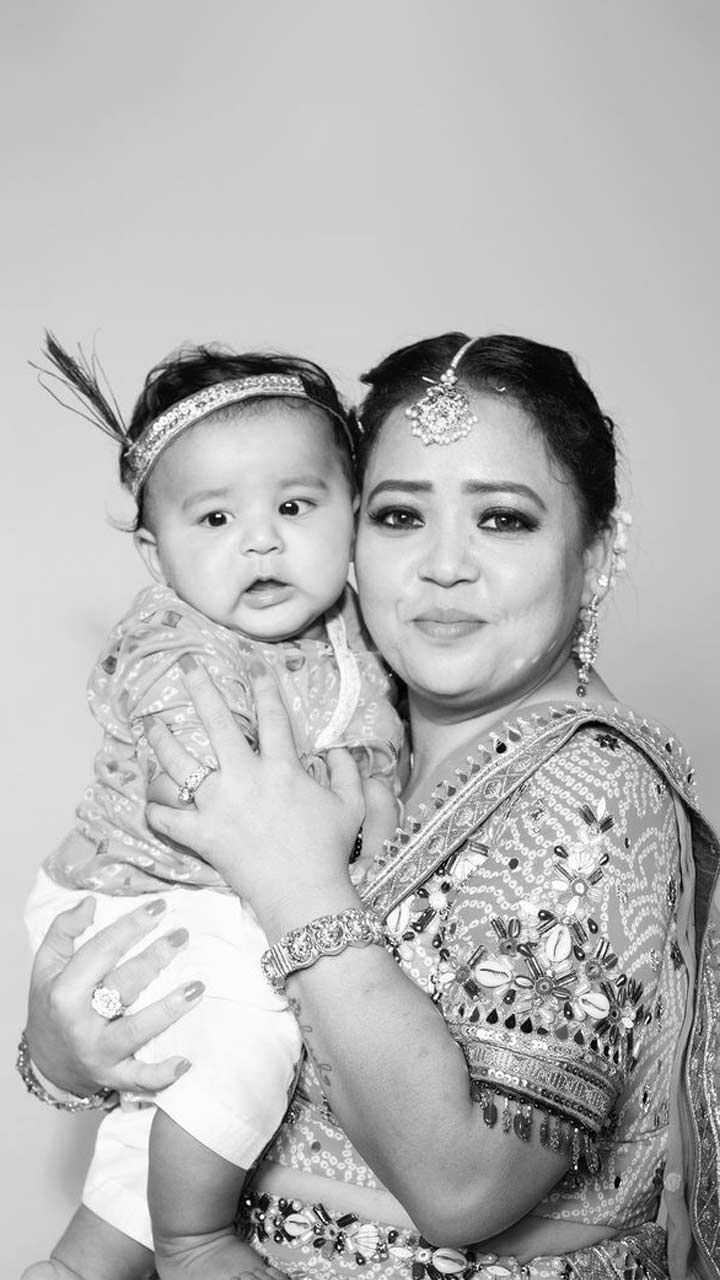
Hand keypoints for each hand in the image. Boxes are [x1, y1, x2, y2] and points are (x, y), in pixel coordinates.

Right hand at [26, 896, 204, 1094]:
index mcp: (64, 992)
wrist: (46, 1060)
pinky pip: (140, 1079)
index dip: (131, 926)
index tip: (160, 907)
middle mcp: (81, 1024)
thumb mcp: (46, 965)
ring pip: (138, 1030)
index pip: (102, 951)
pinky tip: (186, 1060)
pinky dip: (162, 1074)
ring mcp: (99, 1052)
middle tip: (182, 935)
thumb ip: (63, 929)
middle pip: (124, 986)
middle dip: (155, 959)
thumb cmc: (51, 1005)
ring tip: (198, 986)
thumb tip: (89, 902)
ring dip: (169, 1009)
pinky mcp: (113, 1076)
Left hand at [144, 659, 364, 934]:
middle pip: (217, 723)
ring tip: (150, 724)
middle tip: (185, 664)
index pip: (272, 717)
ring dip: (162, 741)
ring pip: (180, 764)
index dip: (265, 687)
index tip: (253, 665)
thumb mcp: (351, 807)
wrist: (304, 894)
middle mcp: (245, 778)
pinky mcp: (202, 834)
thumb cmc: (329, 850)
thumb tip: (340, 749)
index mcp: (281, 768)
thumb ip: (348, 773)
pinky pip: (169, 819)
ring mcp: (219, 806)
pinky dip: (157, 811)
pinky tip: (150, 801)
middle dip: (200, 688)